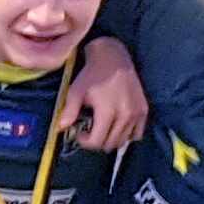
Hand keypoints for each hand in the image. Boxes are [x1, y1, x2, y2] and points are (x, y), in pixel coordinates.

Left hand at [64, 36, 146, 152]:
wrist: (113, 58)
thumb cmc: (92, 75)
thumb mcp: (75, 92)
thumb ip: (69, 112)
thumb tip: (60, 128)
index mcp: (108, 112)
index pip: (97, 142)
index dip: (85, 142)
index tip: (79, 133)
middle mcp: (125, 115)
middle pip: (110, 144)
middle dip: (96, 142)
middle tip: (89, 132)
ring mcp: (137, 113)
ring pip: (124, 141)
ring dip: (110, 140)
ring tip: (101, 128)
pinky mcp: (144, 110)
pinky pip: (137, 133)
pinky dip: (126, 134)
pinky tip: (116, 126)